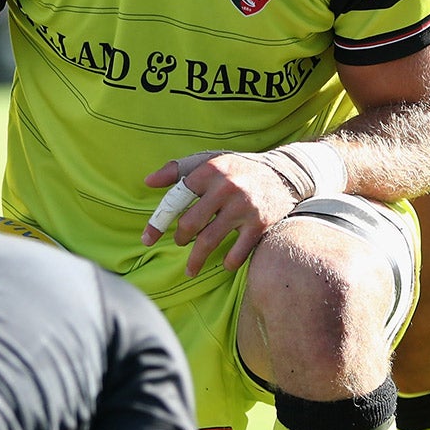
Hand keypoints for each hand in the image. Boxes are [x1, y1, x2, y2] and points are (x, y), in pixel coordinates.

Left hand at [142, 150, 300, 276]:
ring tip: (190, 268)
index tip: (147, 239)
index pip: (176, 198)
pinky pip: (237, 252)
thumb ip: (177, 169)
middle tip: (180, 242)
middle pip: (190, 223)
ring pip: (209, 240)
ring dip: (196, 259)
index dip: (158, 221)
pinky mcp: (260, 224)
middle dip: (180, 238)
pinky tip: (224, 264)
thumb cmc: (237, 168)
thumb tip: (148, 181)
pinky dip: (228, 262)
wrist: (283, 173)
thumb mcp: (208, 160)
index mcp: (210, 169)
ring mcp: (244, 207)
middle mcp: (227, 187)